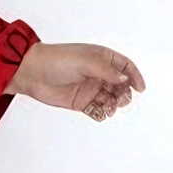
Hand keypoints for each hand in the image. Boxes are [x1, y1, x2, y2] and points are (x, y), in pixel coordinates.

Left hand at [3, 42, 145, 119]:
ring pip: (110, 99)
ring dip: (114, 105)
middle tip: (121, 101)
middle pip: (120, 85)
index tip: (140, 88)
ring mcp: (89, 88)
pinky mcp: (80, 101)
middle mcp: (97, 73)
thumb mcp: (85, 62)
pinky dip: (102, 113)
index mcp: (101, 58)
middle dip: (124, 94)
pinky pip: (96, 109)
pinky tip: (101, 114)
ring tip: (110, 109)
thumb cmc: (57, 60)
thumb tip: (125, 80)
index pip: (125, 67)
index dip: (134, 77)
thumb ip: (107, 71)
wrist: (31, 73)